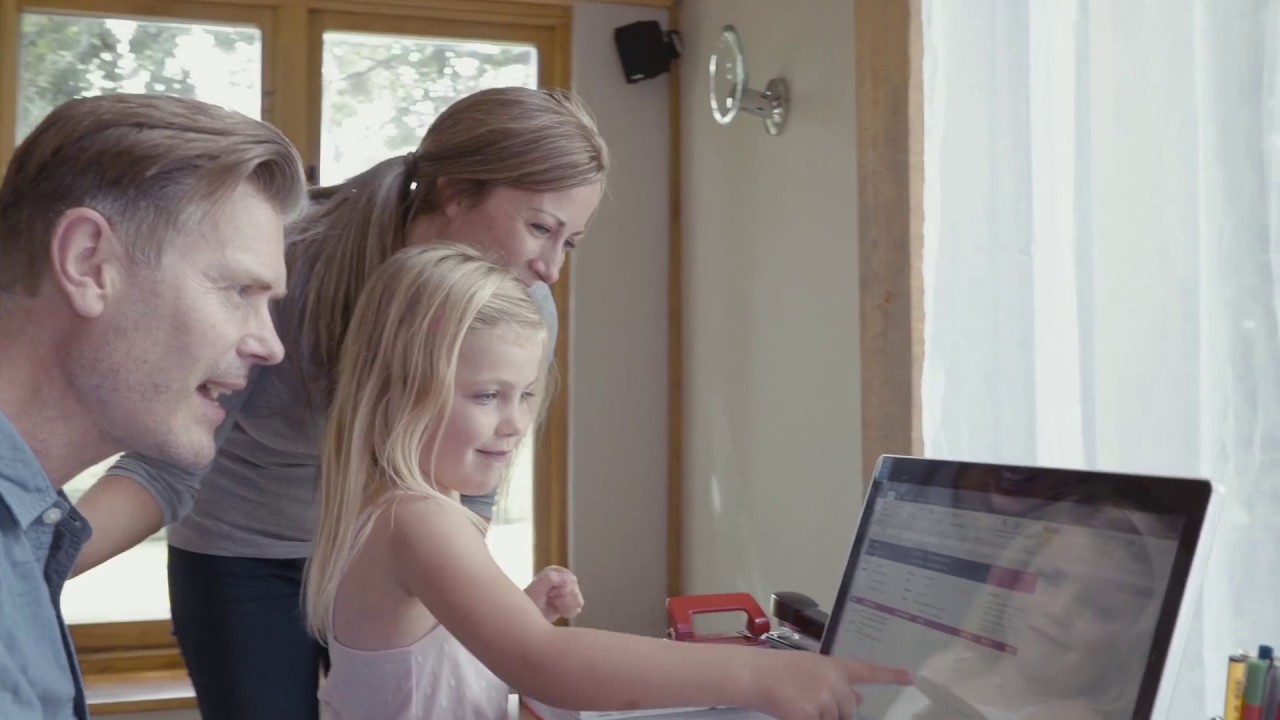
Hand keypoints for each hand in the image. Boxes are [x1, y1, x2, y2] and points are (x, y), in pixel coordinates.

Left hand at [524, 565, 584, 622]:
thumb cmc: (531, 602)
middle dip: (563, 599)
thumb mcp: (537, 587)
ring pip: (578, 600)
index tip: (549, 594)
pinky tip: (560, 612)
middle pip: (575, 591)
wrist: (529, 618)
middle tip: (551, 600)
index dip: (562, 590)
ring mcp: (569, 590)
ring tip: (554, 606)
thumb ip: (551, 578)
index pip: (571, 580)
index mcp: (556, 571)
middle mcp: (564, 578)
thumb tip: (569, 579)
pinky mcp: (571, 601)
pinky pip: (578, 608)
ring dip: (565, 606)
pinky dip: (569, 612)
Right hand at [746, 650, 912, 719]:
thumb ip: (837, 684)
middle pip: (850, 710)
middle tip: (810, 703)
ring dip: (820, 718)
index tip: (910, 678)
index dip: (890, 675)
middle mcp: (834, 681)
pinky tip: (794, 711)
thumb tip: (861, 700)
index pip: (867, 671)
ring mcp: (824, 698)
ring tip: (799, 703)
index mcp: (835, 667)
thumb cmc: (781, 671)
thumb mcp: (812, 671)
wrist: (756, 674)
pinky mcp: (811, 714)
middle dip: (835, 713)